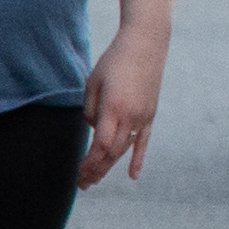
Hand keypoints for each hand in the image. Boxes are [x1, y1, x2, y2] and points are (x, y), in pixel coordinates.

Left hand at [77, 16, 167, 184]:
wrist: (146, 44)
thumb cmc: (115, 60)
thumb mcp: (93, 82)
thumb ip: (90, 110)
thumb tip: (94, 129)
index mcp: (113, 107)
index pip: (101, 145)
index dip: (90, 162)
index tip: (78, 172)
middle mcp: (130, 116)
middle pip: (112, 152)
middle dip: (96, 170)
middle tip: (83, 184)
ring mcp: (143, 117)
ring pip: (124, 149)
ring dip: (110, 166)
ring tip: (96, 179)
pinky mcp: (150, 114)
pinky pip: (143, 141)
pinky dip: (138, 159)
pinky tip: (133, 175)